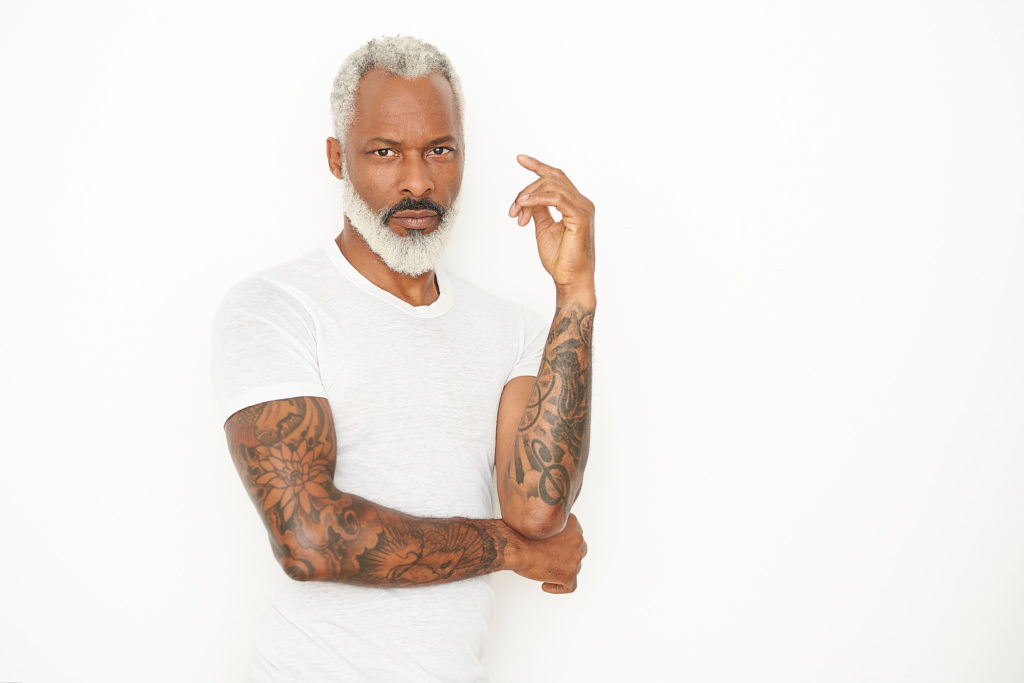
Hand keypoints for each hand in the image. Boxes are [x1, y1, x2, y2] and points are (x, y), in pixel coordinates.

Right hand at [507, 513, 587, 593]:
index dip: (565, 546)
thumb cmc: (520, 534)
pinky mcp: (569, 574)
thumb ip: (553, 529)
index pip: (575, 537)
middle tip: (550, 562)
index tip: (554, 550)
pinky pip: (569, 586)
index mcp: (571, 523)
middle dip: (565, 559)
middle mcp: (577, 539)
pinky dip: (558, 588)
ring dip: (561, 572)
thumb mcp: (542, 523)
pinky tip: (545, 585)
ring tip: (544, 573)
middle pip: (577, 552)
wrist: (515, 546)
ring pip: (574, 569)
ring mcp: (575, 557)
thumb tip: (552, 540)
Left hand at [509, 155, 595, 299]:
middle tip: (512, 210)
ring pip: (552, 186)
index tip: (520, 158)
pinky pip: (556, 198)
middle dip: (526, 190)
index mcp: (575, 204)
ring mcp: (583, 208)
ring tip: (516, 211)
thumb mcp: (544, 229)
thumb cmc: (560, 259)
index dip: (538, 165)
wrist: (570, 280)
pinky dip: (537, 198)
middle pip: (552, 179)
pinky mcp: (581, 217)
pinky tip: (524, 205)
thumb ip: (539, 211)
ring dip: (528, 196)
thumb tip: (528, 198)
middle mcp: (582, 203)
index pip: (557, 177)